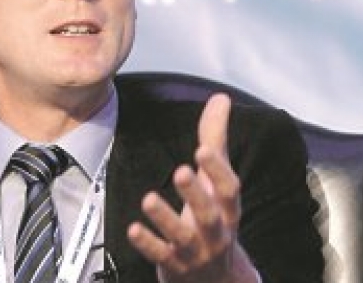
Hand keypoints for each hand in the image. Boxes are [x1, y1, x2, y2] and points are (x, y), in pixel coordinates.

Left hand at [127, 94, 257, 282]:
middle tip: (182, 171)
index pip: (229, 189)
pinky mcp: (175, 266)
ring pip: (183, 237)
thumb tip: (221, 99)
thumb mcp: (217, 181)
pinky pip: (161, 255)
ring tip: (149, 199)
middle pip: (210, 213)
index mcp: (227, 208)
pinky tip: (133, 229)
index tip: (204, 149)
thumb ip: (216, 139)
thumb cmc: (215, 219)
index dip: (218, 170)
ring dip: (166, 219)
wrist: (217, 279)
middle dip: (196, 193)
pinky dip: (148, 243)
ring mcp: (196, 251)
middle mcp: (216, 231)